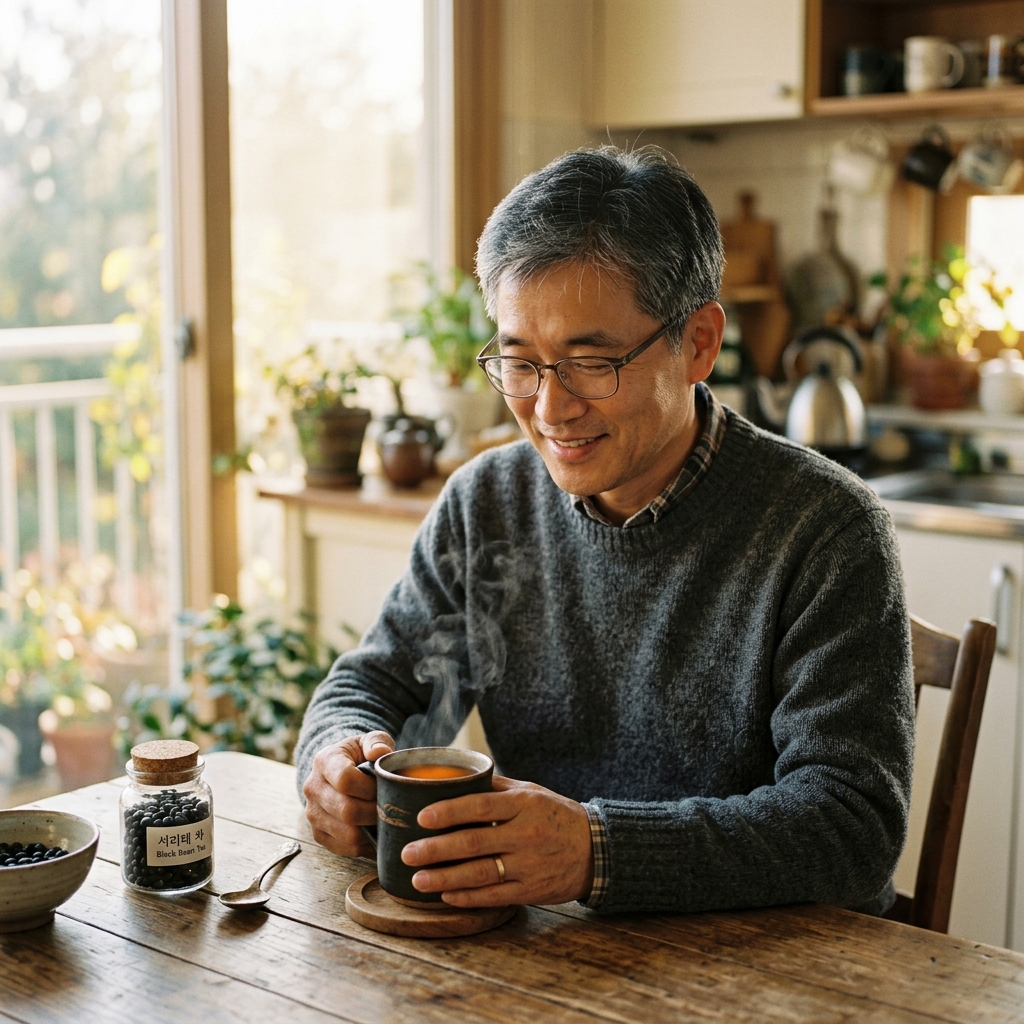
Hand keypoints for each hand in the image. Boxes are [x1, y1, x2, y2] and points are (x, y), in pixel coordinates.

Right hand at [302, 731, 394, 857]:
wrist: (339, 770)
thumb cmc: (360, 755)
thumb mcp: (369, 740)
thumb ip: (377, 741)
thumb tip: (380, 752)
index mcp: (324, 761)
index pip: (345, 780)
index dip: (370, 788)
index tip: (384, 786)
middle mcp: (312, 787)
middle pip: (347, 810)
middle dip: (375, 812)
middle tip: (390, 807)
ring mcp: (312, 813)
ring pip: (347, 834)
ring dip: (372, 830)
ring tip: (384, 819)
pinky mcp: (317, 833)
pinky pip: (344, 848)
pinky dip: (365, 845)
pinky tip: (375, 832)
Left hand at [400, 776, 594, 906]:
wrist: (596, 849)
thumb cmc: (556, 814)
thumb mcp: (532, 792)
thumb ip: (496, 788)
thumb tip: (457, 777)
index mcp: (523, 805)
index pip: (480, 807)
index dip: (449, 811)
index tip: (422, 817)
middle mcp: (525, 834)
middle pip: (473, 843)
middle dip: (436, 849)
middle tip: (408, 853)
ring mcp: (528, 865)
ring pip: (480, 874)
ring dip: (445, 878)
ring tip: (417, 879)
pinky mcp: (531, 890)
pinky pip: (494, 896)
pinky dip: (468, 897)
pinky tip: (446, 895)